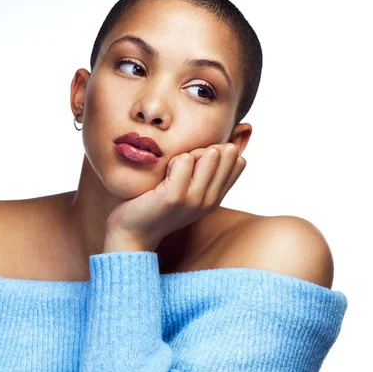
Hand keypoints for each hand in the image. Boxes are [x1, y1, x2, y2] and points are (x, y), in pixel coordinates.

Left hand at [106, 143, 245, 251]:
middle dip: (205, 149)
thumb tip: (229, 139)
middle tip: (180, 166)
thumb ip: (207, 170)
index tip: (196, 164)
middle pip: (225, 154)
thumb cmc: (157, 205)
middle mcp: (210, 201)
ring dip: (188, 153)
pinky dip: (172, 160)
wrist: (133, 232)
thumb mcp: (189, 189)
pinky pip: (184, 160)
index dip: (219, 153)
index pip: (239, 162)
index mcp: (216, 198)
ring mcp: (194, 199)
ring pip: (208, 154)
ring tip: (171, 171)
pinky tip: (162, 176)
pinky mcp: (175, 196)